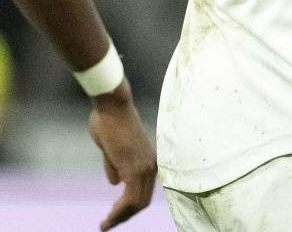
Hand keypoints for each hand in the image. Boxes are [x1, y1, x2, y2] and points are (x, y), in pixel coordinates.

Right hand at [88, 80, 156, 229]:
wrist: (112, 105)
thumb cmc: (109, 122)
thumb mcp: (110, 148)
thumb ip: (114, 165)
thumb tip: (115, 182)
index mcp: (147, 160)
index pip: (143, 192)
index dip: (129, 207)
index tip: (113, 217)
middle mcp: (151, 165)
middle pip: (142, 201)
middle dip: (125, 216)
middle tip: (108, 226)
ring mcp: (145, 166)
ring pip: (137, 203)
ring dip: (120, 218)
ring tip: (105, 226)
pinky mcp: (135, 168)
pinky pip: (130, 199)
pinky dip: (119, 213)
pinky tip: (107, 219)